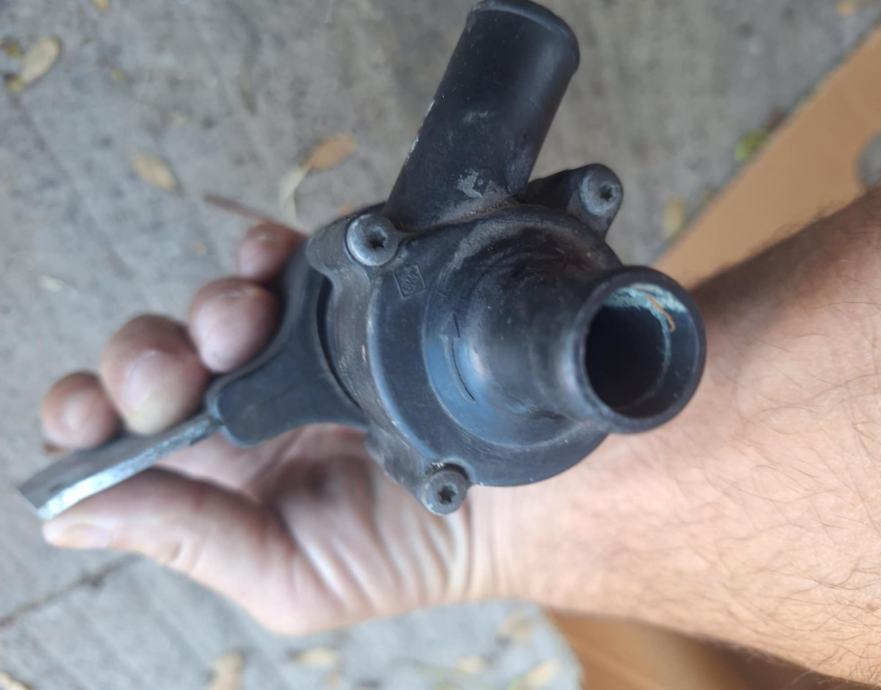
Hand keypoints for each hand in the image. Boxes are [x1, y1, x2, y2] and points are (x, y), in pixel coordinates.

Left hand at [39, 223, 501, 633]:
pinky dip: (259, 253)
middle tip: (181, 373)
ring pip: (209, 307)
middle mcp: (240, 409)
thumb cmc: (406, 551)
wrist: (515, 495)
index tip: (92, 414)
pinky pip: (277, 261)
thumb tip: (69, 516)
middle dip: (148, 360)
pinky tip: (267, 266)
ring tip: (244, 321)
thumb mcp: (290, 576)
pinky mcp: (338, 303)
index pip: (119, 437)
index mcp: (215, 478)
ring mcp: (289, 350)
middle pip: (153, 362)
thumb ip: (188, 539)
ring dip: (207, 307)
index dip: (88, 414)